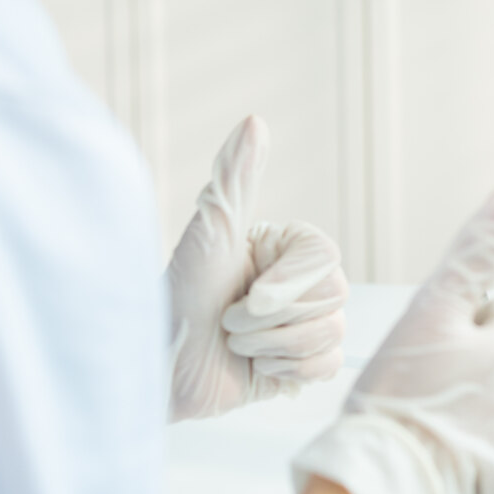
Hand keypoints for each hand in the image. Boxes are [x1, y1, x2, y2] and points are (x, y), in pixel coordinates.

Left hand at [166, 116, 347, 421]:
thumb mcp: (209, 234)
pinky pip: (328, 365)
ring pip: (330, 333)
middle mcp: (299, 283)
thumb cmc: (176, 297)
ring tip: (235, 344)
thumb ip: (235, 177)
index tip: (249, 296)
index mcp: (285, 249)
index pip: (326, 259)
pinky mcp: (303, 366)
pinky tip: (255, 367)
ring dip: (272, 347)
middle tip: (230, 321)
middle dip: (272, 320)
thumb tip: (254, 120)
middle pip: (333, 297)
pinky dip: (287, 372)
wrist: (160, 369)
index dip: (288, 285)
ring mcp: (304, 325)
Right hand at [292, 188, 493, 493]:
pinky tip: (444, 454)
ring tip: (431, 425)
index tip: (428, 358)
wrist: (385, 489)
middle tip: (425, 393)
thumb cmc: (400, 403)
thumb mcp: (430, 311)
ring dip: (475, 409)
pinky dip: (479, 449)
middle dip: (470, 369)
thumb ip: (474, 252)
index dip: (455, 333)